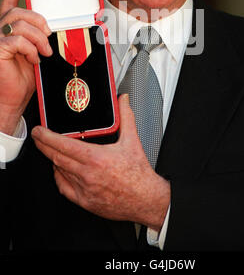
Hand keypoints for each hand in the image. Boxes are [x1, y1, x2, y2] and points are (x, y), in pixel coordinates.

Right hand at [0, 0, 52, 134]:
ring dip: (38, 38)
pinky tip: (34, 59)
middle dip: (39, 21)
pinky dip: (30, 49)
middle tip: (48, 36)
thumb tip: (54, 28)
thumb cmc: (24, 78)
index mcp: (9, 29)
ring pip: (20, 24)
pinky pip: (17, 40)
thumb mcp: (37, 52)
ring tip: (44, 52)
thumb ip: (40, 37)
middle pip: (19, 11)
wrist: (13, 98)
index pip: (9, 2)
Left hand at [32, 94, 170, 230]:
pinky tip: (61, 170)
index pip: (63, 145)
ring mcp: (84, 189)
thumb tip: (123, 100)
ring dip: (53, 159)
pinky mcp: (85, 201)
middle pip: (56, 157)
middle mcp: (88, 174)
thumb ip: (126, 117)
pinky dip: (59, 176)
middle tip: (38, 138)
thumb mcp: (132, 141)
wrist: (146, 199)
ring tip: (52, 150)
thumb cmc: (139, 174)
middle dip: (43, 146)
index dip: (47, 137)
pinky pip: (64, 187)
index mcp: (96, 158)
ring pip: (59, 171)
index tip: (39, 131)